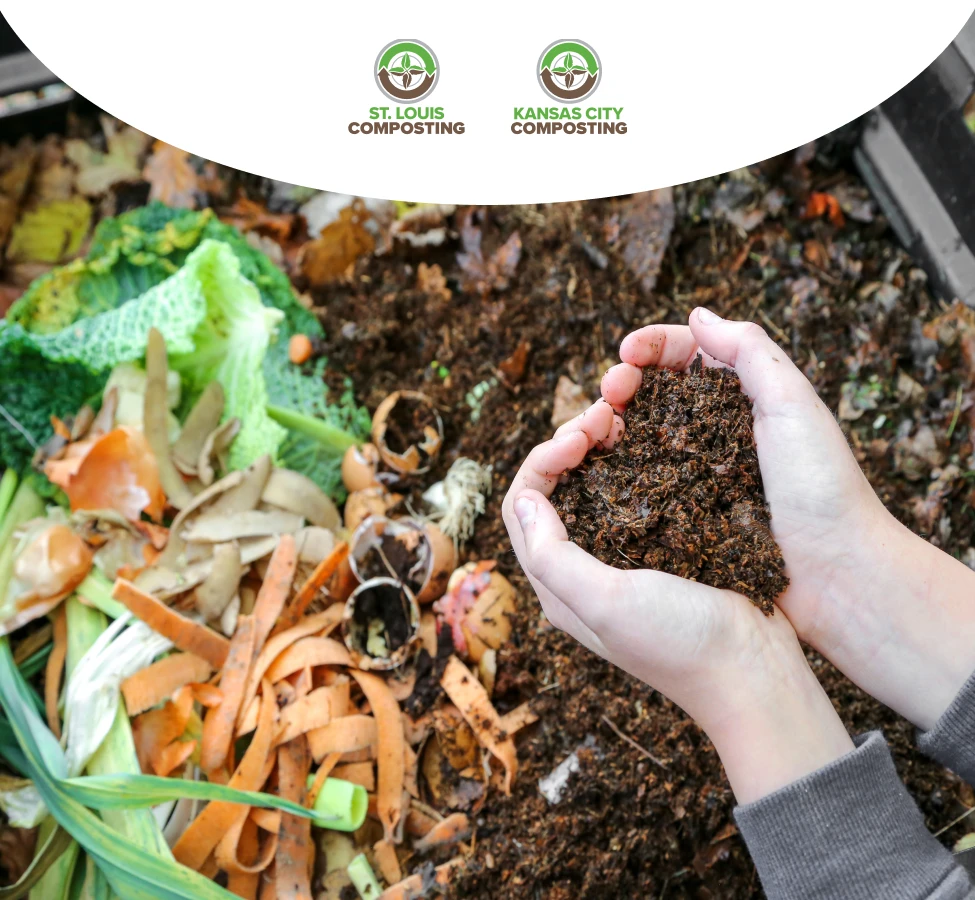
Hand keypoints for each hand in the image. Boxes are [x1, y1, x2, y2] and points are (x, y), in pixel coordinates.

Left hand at [501, 401, 853, 802]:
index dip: (541, 460)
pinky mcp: (661, 546)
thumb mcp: (606, 603)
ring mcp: (623, 556)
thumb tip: (524, 499)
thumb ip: (553, 556)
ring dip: (598, 448)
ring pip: (592, 486)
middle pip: (553, 491)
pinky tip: (652, 441)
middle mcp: (582, 568)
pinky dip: (633, 461)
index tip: (580, 436)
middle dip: (569, 445)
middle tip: (605, 414)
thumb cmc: (679, 643)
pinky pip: (633, 492)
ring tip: (623, 418)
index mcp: (557, 585)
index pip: (522, 507)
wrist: (755, 671)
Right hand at [601, 308, 974, 730]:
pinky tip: (599, 466)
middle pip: (655, 392)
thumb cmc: (822, 488)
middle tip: (608, 392)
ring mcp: (696, 474)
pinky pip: (641, 482)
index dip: (652, 346)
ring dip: (611, 423)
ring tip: (594, 428)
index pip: (688, 355)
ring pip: (639, 435)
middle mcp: (715, 431)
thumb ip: (750, 351)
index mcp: (744, 398)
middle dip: (623, 382)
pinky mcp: (684, 514)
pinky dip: (616, 468)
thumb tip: (698, 314)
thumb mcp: (794, 403)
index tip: (625, 353)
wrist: (836, 576)